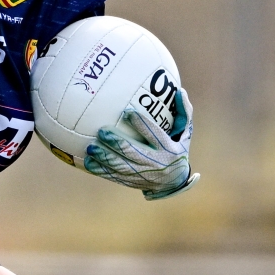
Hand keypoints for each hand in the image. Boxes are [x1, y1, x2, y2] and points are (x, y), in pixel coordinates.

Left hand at [83, 83, 198, 200]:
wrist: (174, 183)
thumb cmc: (177, 150)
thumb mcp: (185, 134)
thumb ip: (184, 113)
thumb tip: (180, 91)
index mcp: (168, 149)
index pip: (154, 134)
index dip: (141, 123)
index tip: (127, 112)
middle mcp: (155, 163)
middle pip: (133, 152)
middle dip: (116, 142)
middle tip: (101, 131)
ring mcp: (143, 174)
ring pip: (121, 166)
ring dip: (104, 157)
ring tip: (91, 147)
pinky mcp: (132, 182)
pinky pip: (115, 176)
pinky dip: (101, 170)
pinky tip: (88, 163)